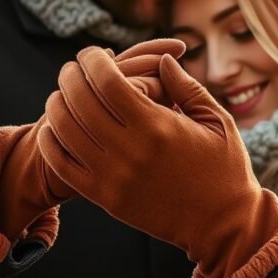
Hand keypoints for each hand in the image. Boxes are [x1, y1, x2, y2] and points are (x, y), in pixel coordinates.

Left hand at [42, 47, 277, 277]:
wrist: (222, 224)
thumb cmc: (225, 168)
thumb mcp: (217, 120)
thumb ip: (186, 87)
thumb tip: (162, 59)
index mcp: (159, 127)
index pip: (108, 82)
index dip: (93, 61)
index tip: (92, 54)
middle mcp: (131, 151)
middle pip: (80, 101)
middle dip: (70, 77)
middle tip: (73, 69)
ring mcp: (115, 177)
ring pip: (65, 131)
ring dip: (57, 104)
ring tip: (62, 94)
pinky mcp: (106, 199)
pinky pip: (64, 166)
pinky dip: (52, 142)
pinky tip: (55, 128)